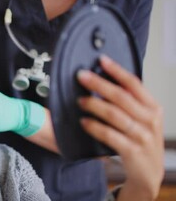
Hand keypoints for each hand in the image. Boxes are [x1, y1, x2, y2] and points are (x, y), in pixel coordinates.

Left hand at [77, 55, 163, 200]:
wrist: (148, 173)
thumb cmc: (141, 140)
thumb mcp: (142, 118)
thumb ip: (129, 102)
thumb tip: (104, 80)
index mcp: (153, 107)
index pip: (134, 84)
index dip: (117, 70)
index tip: (102, 60)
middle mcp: (150, 119)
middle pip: (122, 97)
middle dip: (99, 84)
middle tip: (82, 76)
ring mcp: (142, 136)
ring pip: (115, 115)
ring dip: (95, 105)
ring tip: (80, 101)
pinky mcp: (132, 151)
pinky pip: (110, 135)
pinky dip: (96, 127)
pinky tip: (84, 122)